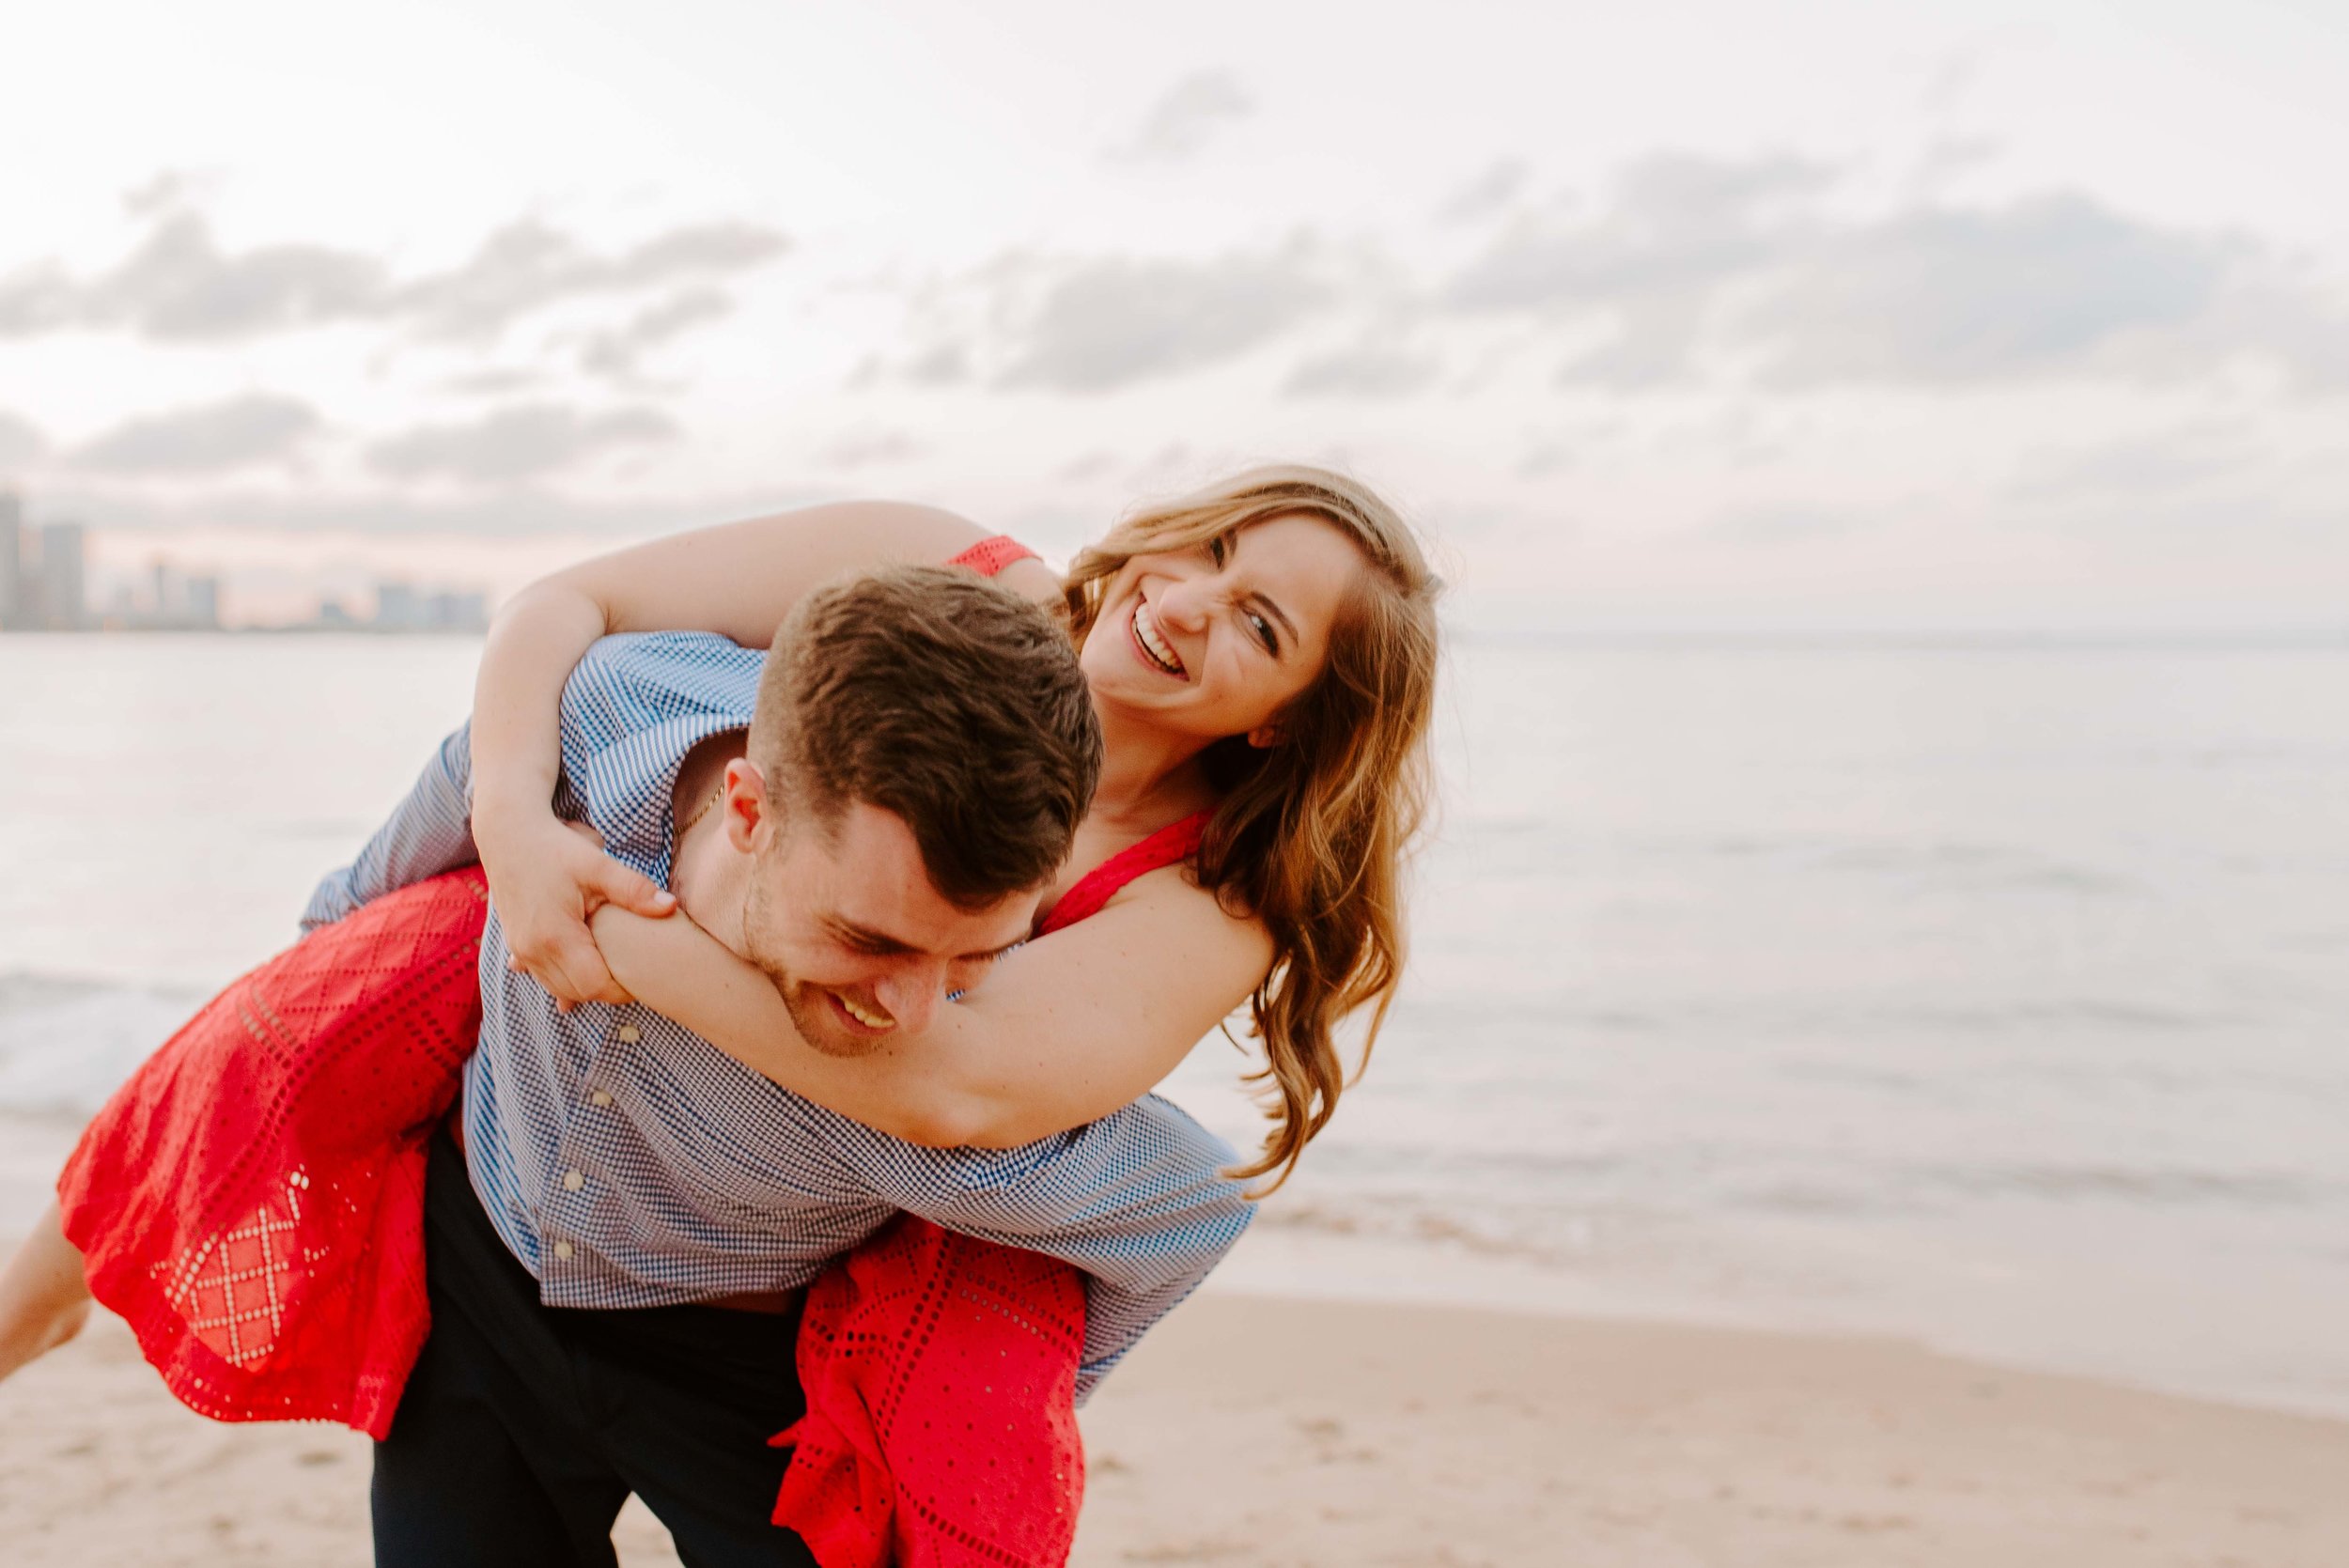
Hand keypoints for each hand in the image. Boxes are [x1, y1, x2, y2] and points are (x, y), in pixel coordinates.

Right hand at [479, 812, 675, 1009]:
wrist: (508, 835)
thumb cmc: (554, 847)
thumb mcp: (597, 865)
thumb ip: (634, 890)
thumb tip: (670, 907)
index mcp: (555, 936)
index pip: (595, 986)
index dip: (623, 988)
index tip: (644, 974)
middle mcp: (533, 951)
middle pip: (578, 992)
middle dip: (607, 989)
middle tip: (635, 971)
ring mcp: (520, 951)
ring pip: (558, 988)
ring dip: (585, 985)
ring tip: (613, 968)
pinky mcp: (516, 946)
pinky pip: (542, 976)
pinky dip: (563, 978)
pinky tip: (578, 971)